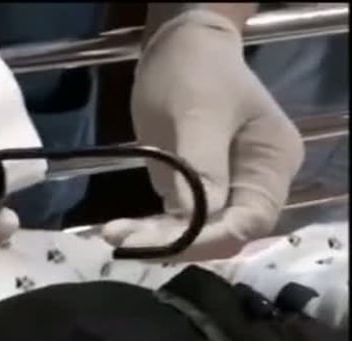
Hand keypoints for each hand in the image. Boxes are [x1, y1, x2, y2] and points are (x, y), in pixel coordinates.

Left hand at [102, 9, 303, 260]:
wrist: (177, 50)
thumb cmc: (195, 72)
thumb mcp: (199, 112)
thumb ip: (200, 165)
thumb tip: (194, 218)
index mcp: (272, 163)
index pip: (252, 219)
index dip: (212, 238)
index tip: (167, 242)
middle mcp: (255, 183)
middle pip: (226, 232)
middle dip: (179, 243)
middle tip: (126, 241)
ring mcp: (225, 188)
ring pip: (199, 233)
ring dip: (158, 241)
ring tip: (115, 236)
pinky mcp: (195, 189)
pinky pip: (179, 221)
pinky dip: (151, 230)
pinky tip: (119, 232)